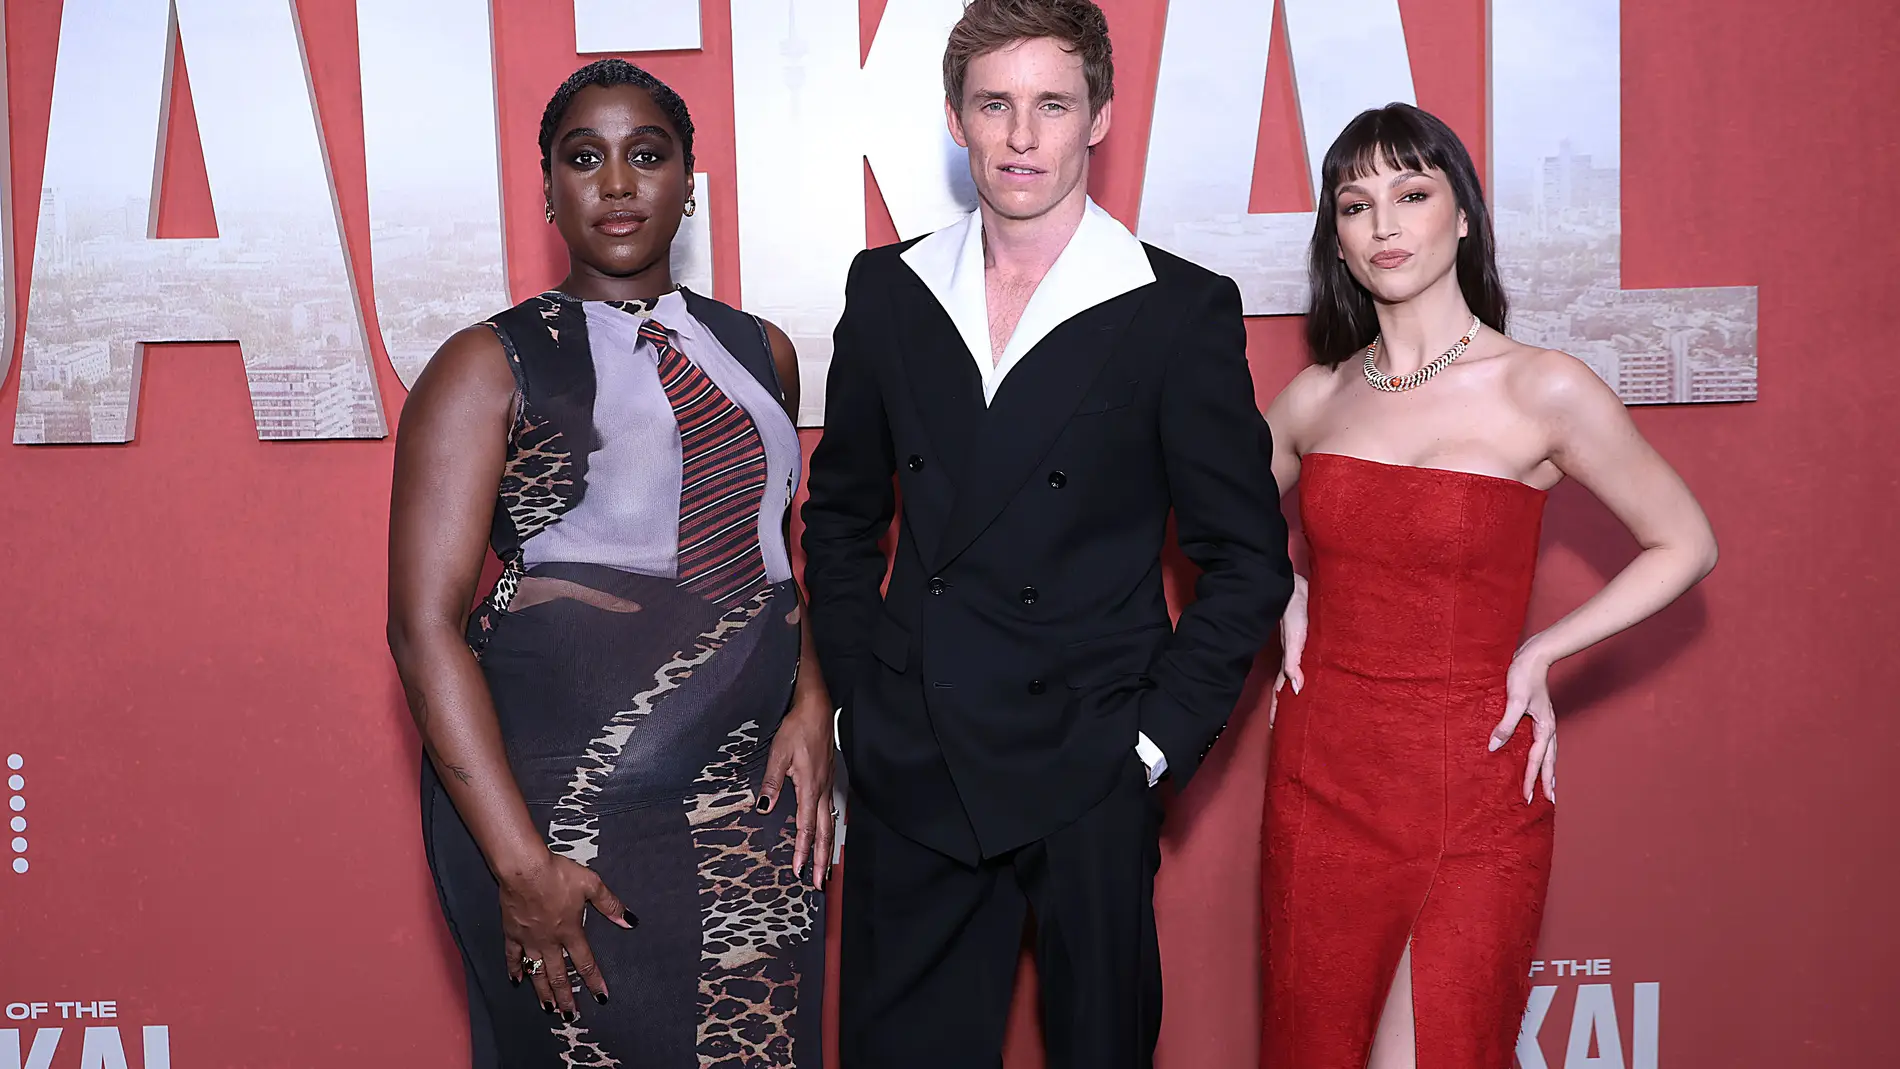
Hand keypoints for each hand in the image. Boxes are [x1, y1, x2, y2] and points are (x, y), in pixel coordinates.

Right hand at [500, 851, 635, 1019]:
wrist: (524, 869)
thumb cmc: (557, 874)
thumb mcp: (591, 885)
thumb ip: (610, 904)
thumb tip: (629, 919)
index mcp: (570, 932)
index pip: (586, 962)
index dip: (594, 981)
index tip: (601, 997)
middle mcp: (550, 941)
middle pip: (559, 976)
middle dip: (566, 997)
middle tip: (569, 1015)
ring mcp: (529, 940)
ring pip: (537, 972)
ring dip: (543, 992)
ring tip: (547, 1008)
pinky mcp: (512, 933)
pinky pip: (513, 957)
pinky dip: (515, 970)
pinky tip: (516, 981)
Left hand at [760, 690, 837, 889]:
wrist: (817, 707)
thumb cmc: (798, 728)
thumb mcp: (778, 754)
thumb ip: (771, 783)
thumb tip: (764, 808)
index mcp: (809, 787)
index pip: (807, 827)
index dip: (804, 851)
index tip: (801, 870)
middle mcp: (822, 789)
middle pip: (825, 832)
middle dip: (823, 859)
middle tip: (820, 882)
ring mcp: (827, 783)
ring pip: (830, 823)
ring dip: (828, 847)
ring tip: (826, 866)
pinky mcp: (828, 777)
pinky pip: (830, 809)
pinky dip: (829, 828)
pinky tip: (825, 832)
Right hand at [1271, 574, 1308, 726]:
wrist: (1292, 584)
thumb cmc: (1293, 609)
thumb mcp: (1294, 639)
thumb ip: (1293, 663)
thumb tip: (1297, 689)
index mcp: (1288, 660)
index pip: (1281, 691)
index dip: (1278, 710)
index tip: (1274, 728)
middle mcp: (1291, 657)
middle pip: (1286, 687)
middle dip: (1283, 706)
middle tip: (1282, 724)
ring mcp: (1296, 648)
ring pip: (1293, 675)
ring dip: (1292, 690)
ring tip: (1295, 706)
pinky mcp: (1303, 637)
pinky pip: (1299, 661)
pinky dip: (1299, 672)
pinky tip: (1305, 675)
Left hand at [1489, 644, 1556, 803]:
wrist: (1533, 657)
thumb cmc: (1523, 676)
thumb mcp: (1513, 701)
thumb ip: (1505, 725)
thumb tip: (1494, 747)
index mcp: (1544, 727)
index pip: (1536, 760)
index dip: (1531, 780)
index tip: (1528, 798)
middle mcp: (1548, 728)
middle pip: (1549, 761)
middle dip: (1547, 782)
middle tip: (1548, 801)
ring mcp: (1545, 723)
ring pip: (1549, 754)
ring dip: (1547, 771)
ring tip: (1548, 787)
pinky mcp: (1539, 717)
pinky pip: (1543, 743)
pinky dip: (1542, 757)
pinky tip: (1536, 759)